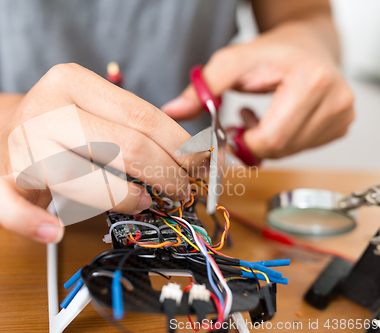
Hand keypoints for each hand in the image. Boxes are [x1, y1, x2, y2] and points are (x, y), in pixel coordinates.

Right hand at [0, 63, 203, 242]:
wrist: (2, 128)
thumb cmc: (63, 124)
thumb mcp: (95, 107)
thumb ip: (135, 125)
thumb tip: (196, 156)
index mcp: (71, 81)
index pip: (142, 116)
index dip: (181, 146)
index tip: (202, 165)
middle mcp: (43, 109)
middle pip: (125, 147)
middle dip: (168, 176)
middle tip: (183, 190)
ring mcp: (20, 146)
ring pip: (86, 181)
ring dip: (128, 200)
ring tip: (147, 203)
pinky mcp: (3, 180)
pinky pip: (9, 207)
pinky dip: (33, 224)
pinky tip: (55, 231)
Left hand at [162, 20, 354, 158]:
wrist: (307, 45)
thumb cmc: (271, 52)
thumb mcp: (232, 62)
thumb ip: (203, 88)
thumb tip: (172, 110)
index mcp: (311, 82)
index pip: (271, 138)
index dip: (243, 142)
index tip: (227, 131)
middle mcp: (335, 102)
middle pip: (279, 149)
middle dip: (251, 143)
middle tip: (238, 124)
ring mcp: (341, 117)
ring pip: (288, 153)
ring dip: (264, 142)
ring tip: (256, 118)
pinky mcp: (340, 127)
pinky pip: (300, 150)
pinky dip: (280, 141)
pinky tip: (274, 121)